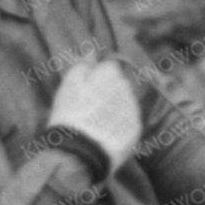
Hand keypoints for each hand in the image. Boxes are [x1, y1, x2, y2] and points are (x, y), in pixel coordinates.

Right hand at [43, 57, 141, 171]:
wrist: (79, 154)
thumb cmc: (69, 116)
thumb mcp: (68, 86)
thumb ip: (83, 65)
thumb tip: (92, 50)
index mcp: (109, 74)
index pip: (109, 67)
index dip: (98, 78)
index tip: (87, 90)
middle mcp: (126, 87)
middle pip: (120, 84)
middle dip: (109, 91)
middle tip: (91, 109)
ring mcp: (133, 109)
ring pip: (126, 102)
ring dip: (116, 108)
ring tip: (98, 124)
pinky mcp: (136, 129)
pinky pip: (129, 121)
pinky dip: (120, 125)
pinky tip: (106, 134)